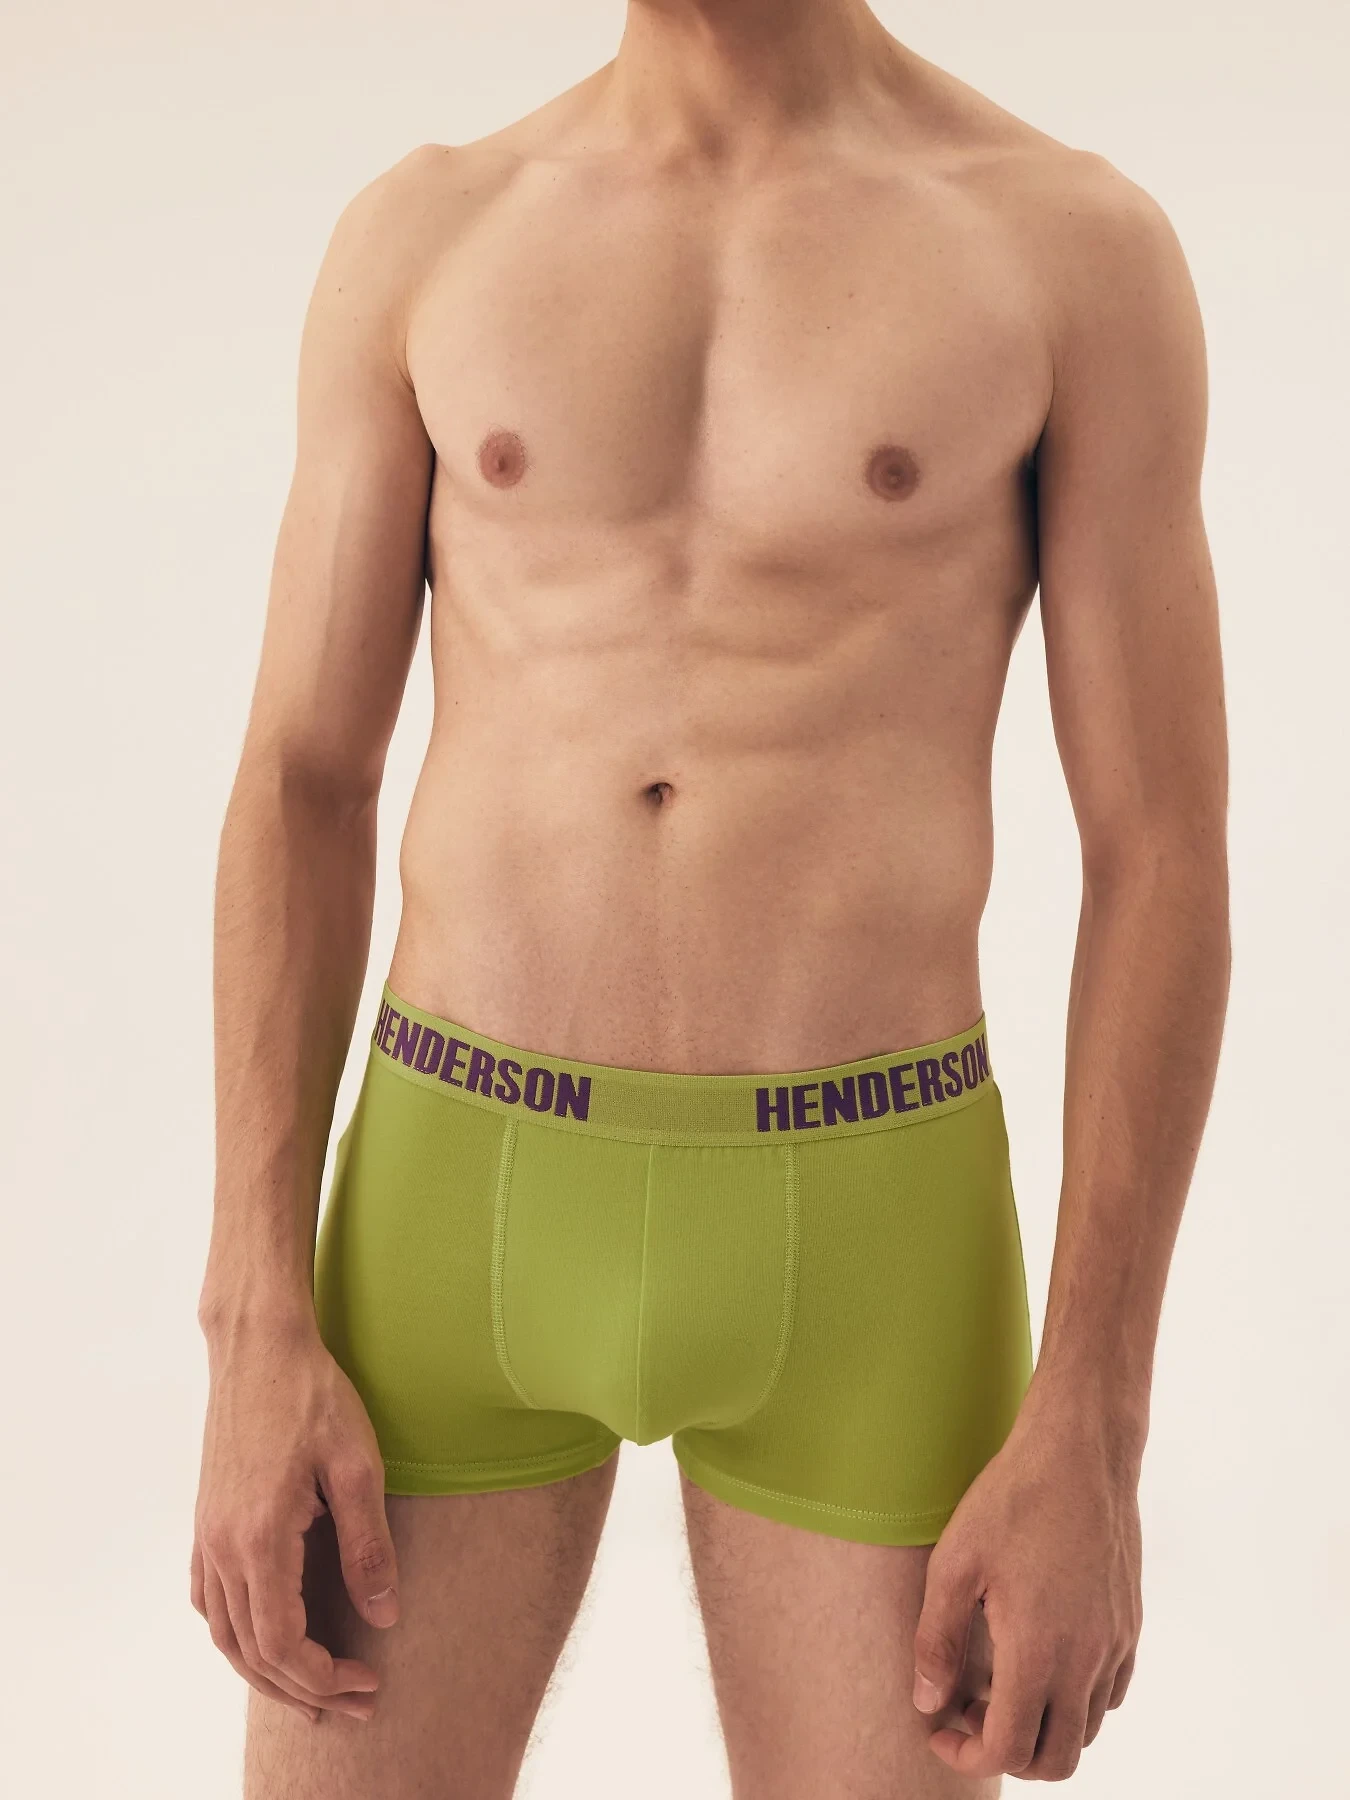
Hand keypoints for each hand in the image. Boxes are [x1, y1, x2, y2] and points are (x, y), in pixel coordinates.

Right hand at [191, 1316, 399, 1721]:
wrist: (259, 1346)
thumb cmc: (313, 1395)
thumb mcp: (358, 1466)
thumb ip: (368, 1546)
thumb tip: (384, 1616)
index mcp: (259, 1539)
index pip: (282, 1645)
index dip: (323, 1678)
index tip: (366, 1682)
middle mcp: (221, 1547)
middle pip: (250, 1653)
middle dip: (303, 1689)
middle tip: (355, 1702)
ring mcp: (207, 1535)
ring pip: (224, 1635)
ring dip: (267, 1672)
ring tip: (314, 1690)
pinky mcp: (206, 1520)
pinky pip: (209, 1601)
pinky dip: (238, 1636)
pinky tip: (268, 1638)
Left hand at [912, 1403, 1142, 1781]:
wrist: (1081, 1452)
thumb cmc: (1013, 1500)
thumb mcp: (955, 1563)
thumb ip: (938, 1641)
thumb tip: (928, 1702)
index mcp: (1038, 1653)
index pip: (1007, 1749)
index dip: (966, 1755)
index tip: (939, 1730)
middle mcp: (1085, 1662)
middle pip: (1054, 1760)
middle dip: (1006, 1753)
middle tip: (969, 1711)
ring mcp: (1114, 1646)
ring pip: (1084, 1729)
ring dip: (1040, 1726)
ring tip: (998, 1680)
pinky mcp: (1128, 1625)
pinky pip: (1108, 1694)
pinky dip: (1073, 1700)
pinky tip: (1039, 1655)